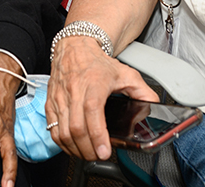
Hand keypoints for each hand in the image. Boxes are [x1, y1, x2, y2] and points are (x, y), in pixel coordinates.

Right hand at [46, 37, 157, 160]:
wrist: (74, 47)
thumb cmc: (98, 62)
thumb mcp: (126, 73)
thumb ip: (143, 92)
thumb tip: (153, 107)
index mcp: (94, 83)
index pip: (93, 112)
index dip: (98, 135)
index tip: (105, 151)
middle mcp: (74, 91)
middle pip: (76, 128)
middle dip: (88, 149)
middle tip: (99, 156)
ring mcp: (60, 98)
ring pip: (62, 132)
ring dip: (75, 149)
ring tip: (88, 154)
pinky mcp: (51, 103)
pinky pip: (52, 129)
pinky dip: (62, 143)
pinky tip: (73, 146)